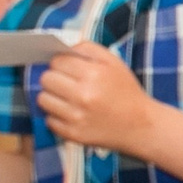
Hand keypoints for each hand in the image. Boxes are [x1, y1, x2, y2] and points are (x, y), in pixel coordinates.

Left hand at [37, 41, 155, 153]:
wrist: (140, 125)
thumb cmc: (125, 91)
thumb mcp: (114, 62)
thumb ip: (87, 49)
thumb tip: (62, 49)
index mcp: (94, 74)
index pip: (56, 62)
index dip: (61, 63)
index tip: (68, 68)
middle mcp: (83, 95)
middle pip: (46, 79)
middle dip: (54, 78)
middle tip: (66, 83)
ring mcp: (76, 116)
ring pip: (42, 99)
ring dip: (52, 97)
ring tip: (67, 98)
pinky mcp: (72, 133)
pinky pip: (48, 119)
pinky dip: (56, 116)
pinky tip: (71, 113)